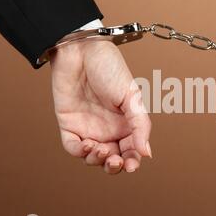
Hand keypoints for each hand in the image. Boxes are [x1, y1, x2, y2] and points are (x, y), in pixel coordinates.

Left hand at [50, 40, 151, 173]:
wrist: (81, 49)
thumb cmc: (110, 67)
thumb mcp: (132, 97)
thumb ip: (140, 125)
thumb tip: (146, 153)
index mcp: (127, 123)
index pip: (131, 150)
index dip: (132, 161)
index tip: (133, 165)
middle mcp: (108, 128)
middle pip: (112, 158)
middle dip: (115, 166)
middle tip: (116, 161)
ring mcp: (88, 127)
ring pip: (92, 157)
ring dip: (97, 160)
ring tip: (101, 150)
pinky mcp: (69, 124)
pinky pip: (72, 147)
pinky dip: (79, 151)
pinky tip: (87, 144)